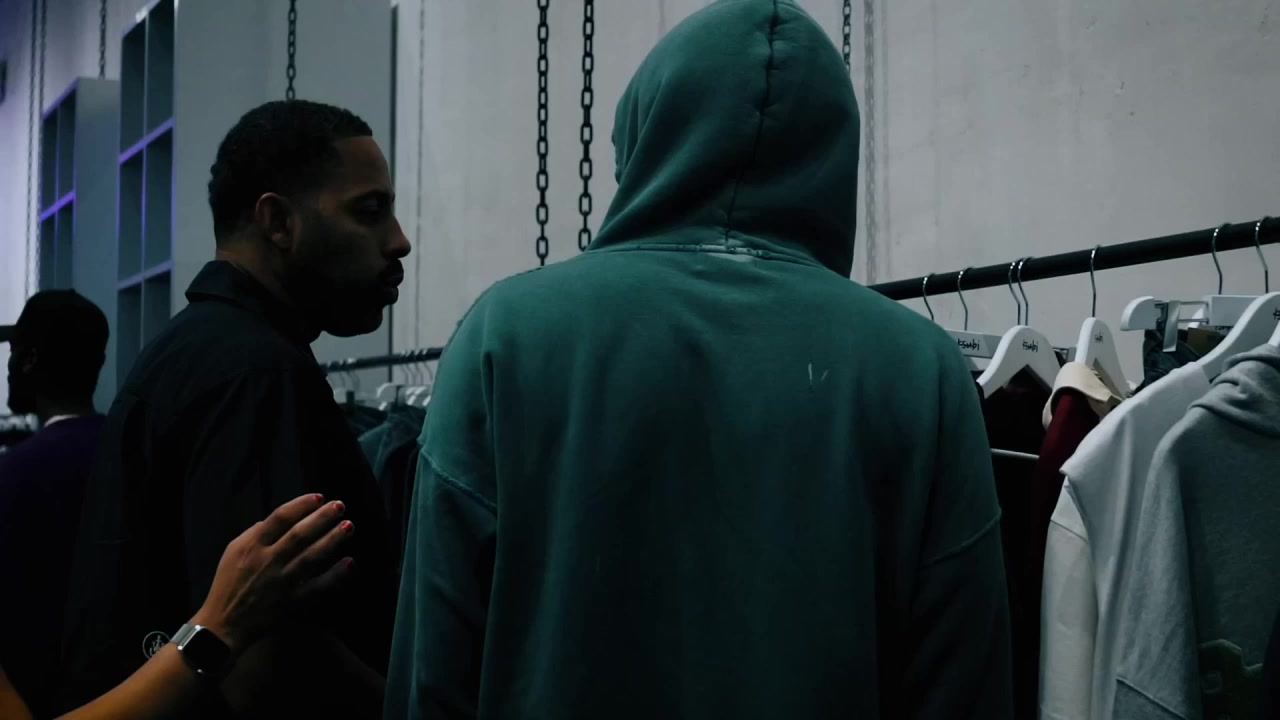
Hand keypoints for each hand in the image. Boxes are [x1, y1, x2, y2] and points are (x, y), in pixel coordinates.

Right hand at [191, 494, 354, 654]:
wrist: (224, 623)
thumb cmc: (229, 583)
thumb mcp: (233, 551)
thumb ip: (255, 532)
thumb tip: (277, 518)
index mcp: (252, 546)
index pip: (279, 518)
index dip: (301, 505)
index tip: (319, 497)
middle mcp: (268, 561)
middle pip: (300, 534)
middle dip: (322, 518)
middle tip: (341, 506)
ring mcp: (282, 582)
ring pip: (311, 557)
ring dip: (332, 540)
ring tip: (349, 526)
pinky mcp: (292, 601)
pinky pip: (318, 586)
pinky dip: (335, 575)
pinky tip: (349, 562)